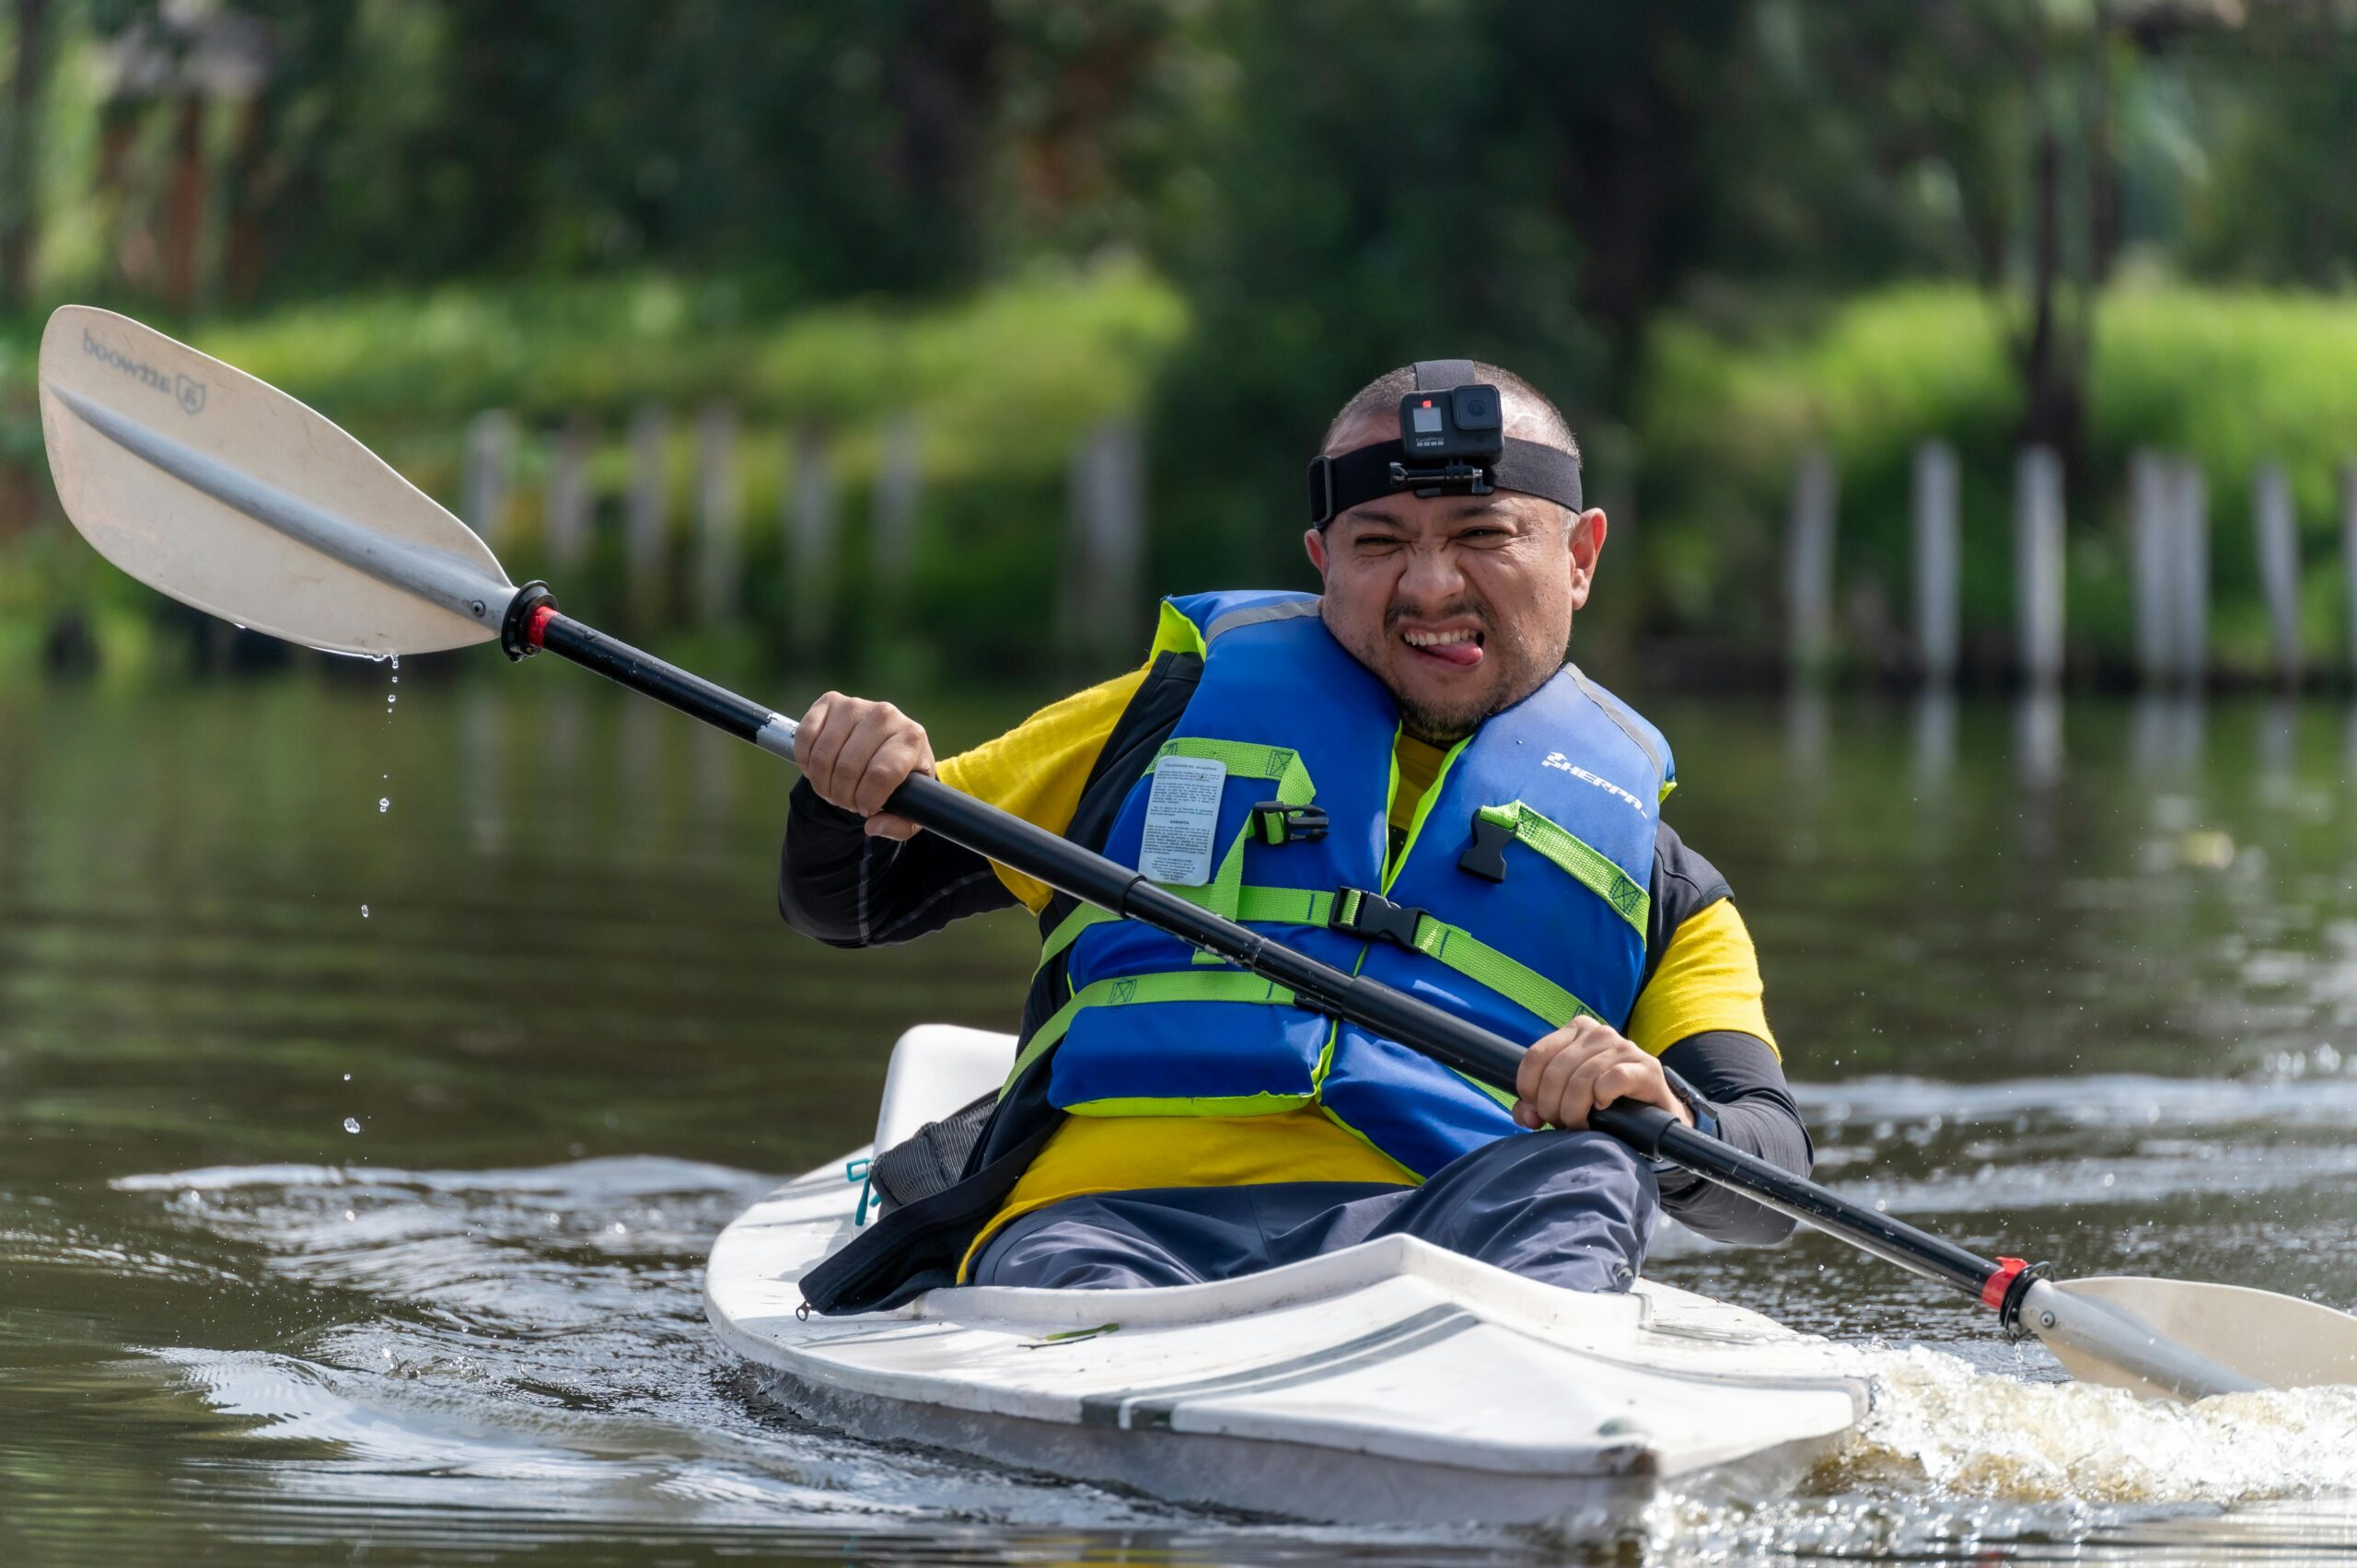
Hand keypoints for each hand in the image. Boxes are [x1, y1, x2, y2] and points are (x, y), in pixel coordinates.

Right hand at [795, 691, 934, 840]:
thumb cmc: (902, 778)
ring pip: (823, 755)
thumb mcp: (911, 806)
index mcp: (911, 738)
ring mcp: (856, 705)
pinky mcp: (830, 702)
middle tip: (846, 802)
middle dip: (842, 796)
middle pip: (848, 768)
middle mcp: (886, 715)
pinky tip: (817, 769)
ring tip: (833, 789)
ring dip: (822, 782)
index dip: (866, 800)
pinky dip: (805, 761)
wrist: (891, 744)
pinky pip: (805, 736)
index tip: (866, 810)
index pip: (880, 775)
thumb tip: (872, 826)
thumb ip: (899, 826)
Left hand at [1512, 1016, 1692, 1132]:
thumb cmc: (1604, 1106)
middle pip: (1555, 1072)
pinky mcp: (1646, 1068)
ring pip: (1581, 1080)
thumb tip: (1525, 1115)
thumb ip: (1536, 1105)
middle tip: (1562, 1124)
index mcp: (1576, 1030)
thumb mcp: (1565, 1099)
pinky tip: (1603, 1109)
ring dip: (1574, 1111)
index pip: (1535, 1056)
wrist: (1655, 1116)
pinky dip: (1601, 1098)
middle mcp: (1599, 1032)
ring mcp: (1624, 1047)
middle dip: (1552, 1107)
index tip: (1539, 1111)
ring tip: (1580, 1125)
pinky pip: (1612, 1080)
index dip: (1530, 1090)